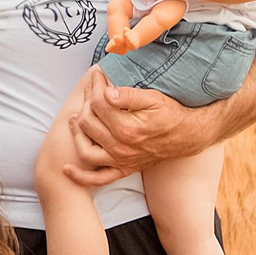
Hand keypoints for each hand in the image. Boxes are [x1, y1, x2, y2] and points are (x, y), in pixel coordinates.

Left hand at [63, 78, 216, 186]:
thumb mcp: (154, 99)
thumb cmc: (171, 115)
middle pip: (88, 123)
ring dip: (77, 134)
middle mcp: (121, 147)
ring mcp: (120, 161)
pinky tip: (67, 169)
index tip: (97, 76)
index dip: (95, 86)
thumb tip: (105, 93)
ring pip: (86, 149)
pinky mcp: (123, 169)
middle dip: (86, 103)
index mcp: (127, 128)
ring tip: (76, 118)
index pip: (98, 104)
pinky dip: (81, 177)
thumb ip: (128, 96)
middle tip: (90, 91)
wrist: (188, 136)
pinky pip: (98, 178)